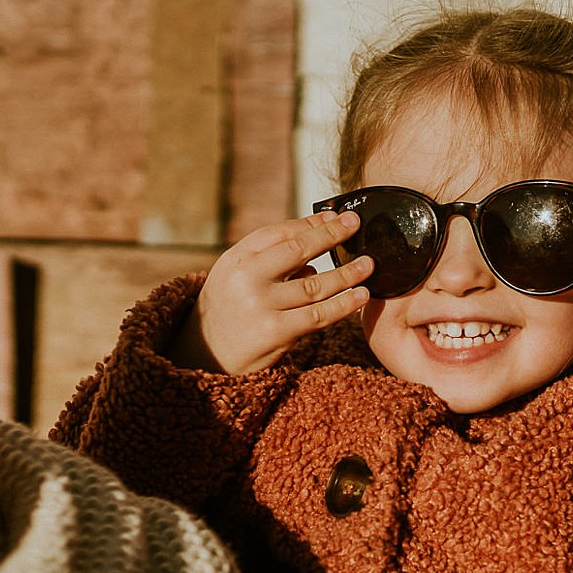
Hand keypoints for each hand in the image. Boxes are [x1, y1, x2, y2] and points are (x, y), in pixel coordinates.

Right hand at [168, 211, 372, 373]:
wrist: (203, 356)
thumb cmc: (227, 312)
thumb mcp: (235, 278)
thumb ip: (271, 262)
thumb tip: (318, 250)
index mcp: (236, 258)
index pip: (279, 232)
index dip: (310, 223)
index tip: (334, 216)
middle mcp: (246, 278)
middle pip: (298, 250)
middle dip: (331, 235)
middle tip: (356, 224)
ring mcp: (261, 305)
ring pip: (315, 285)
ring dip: (347, 273)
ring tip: (369, 264)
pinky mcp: (276, 332)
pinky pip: (319, 315)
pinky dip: (344, 304)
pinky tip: (361, 295)